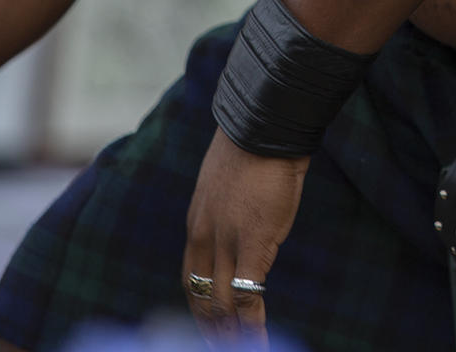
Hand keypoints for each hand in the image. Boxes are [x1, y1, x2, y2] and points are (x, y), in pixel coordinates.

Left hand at [181, 129, 307, 341]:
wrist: (266, 126)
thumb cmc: (257, 145)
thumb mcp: (232, 181)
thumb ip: (232, 208)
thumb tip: (246, 218)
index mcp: (197, 222)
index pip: (189, 277)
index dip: (197, 307)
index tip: (207, 325)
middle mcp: (204, 237)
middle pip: (199, 297)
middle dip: (209, 330)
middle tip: (219, 348)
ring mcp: (226, 243)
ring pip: (218, 304)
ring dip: (229, 336)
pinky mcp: (252, 245)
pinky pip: (246, 297)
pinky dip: (250, 326)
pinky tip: (258, 341)